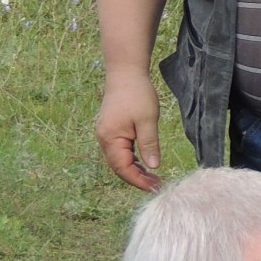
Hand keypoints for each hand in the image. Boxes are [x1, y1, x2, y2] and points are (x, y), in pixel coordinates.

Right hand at [96, 70, 162, 190]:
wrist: (126, 72)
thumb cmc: (137, 94)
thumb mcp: (148, 120)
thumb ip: (149, 144)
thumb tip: (153, 166)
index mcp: (110, 138)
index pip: (122, 168)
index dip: (138, 180)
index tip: (154, 188)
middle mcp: (104, 139)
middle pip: (119, 166)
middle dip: (137, 178)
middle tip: (157, 185)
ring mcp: (106, 134)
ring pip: (119, 159)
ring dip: (135, 169)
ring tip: (153, 177)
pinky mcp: (111, 129)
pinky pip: (120, 150)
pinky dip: (131, 159)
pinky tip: (144, 162)